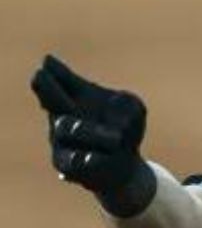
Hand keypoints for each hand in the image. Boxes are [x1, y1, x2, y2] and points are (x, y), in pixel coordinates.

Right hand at [30, 54, 155, 215]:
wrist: (124, 164)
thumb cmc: (124, 128)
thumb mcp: (134, 110)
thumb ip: (126, 106)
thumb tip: (116, 117)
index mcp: (73, 96)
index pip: (57, 79)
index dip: (54, 71)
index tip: (49, 62)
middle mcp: (62, 115)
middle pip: (51, 99)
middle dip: (47, 88)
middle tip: (41, 77)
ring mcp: (61, 139)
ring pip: (66, 128)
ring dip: (90, 130)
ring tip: (117, 138)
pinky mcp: (66, 165)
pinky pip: (71, 160)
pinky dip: (85, 158)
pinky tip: (95, 158)